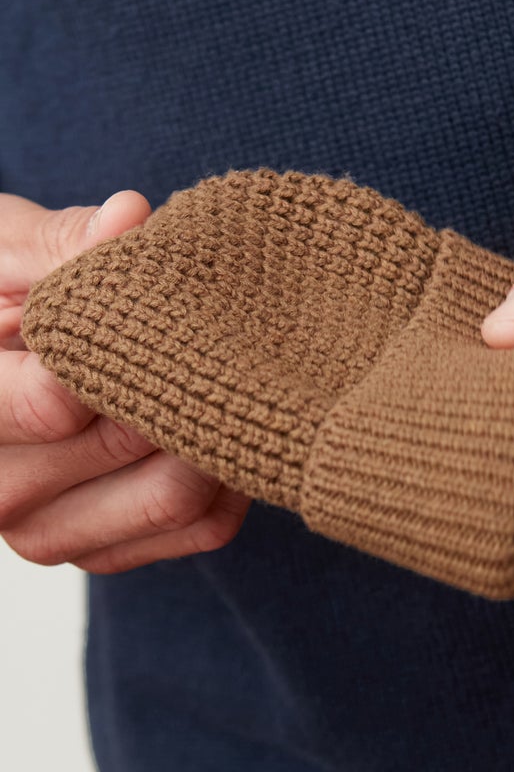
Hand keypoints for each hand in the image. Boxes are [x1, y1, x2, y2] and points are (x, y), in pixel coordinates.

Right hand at [1, 191, 249, 570]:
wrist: (0, 362)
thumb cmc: (0, 294)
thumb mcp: (7, 251)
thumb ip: (63, 243)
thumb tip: (129, 217)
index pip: (58, 402)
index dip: (122, 348)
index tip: (156, 306)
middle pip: (128, 442)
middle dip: (180, 378)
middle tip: (216, 330)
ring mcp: (46, 533)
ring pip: (177, 495)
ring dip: (216, 430)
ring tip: (220, 371)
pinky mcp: (101, 555)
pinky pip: (203, 527)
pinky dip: (232, 474)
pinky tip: (217, 418)